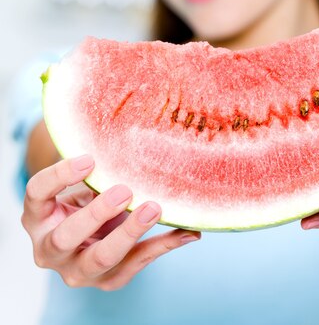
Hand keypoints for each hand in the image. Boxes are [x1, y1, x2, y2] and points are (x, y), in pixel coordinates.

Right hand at [21, 155, 200, 289]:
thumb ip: (95, 169)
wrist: (89, 238)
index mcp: (38, 217)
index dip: (59, 176)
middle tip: (124, 191)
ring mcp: (77, 270)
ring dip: (130, 233)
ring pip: (101, 258)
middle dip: (96, 214)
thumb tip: (131, 132)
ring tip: (154, 208)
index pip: (36, 193)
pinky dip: (165, 245)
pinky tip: (188, 231)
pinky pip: (137, 264)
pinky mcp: (108, 280)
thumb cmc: (84, 201)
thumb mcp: (82, 185)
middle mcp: (49, 249)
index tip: (89, 159)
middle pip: (65, 236)